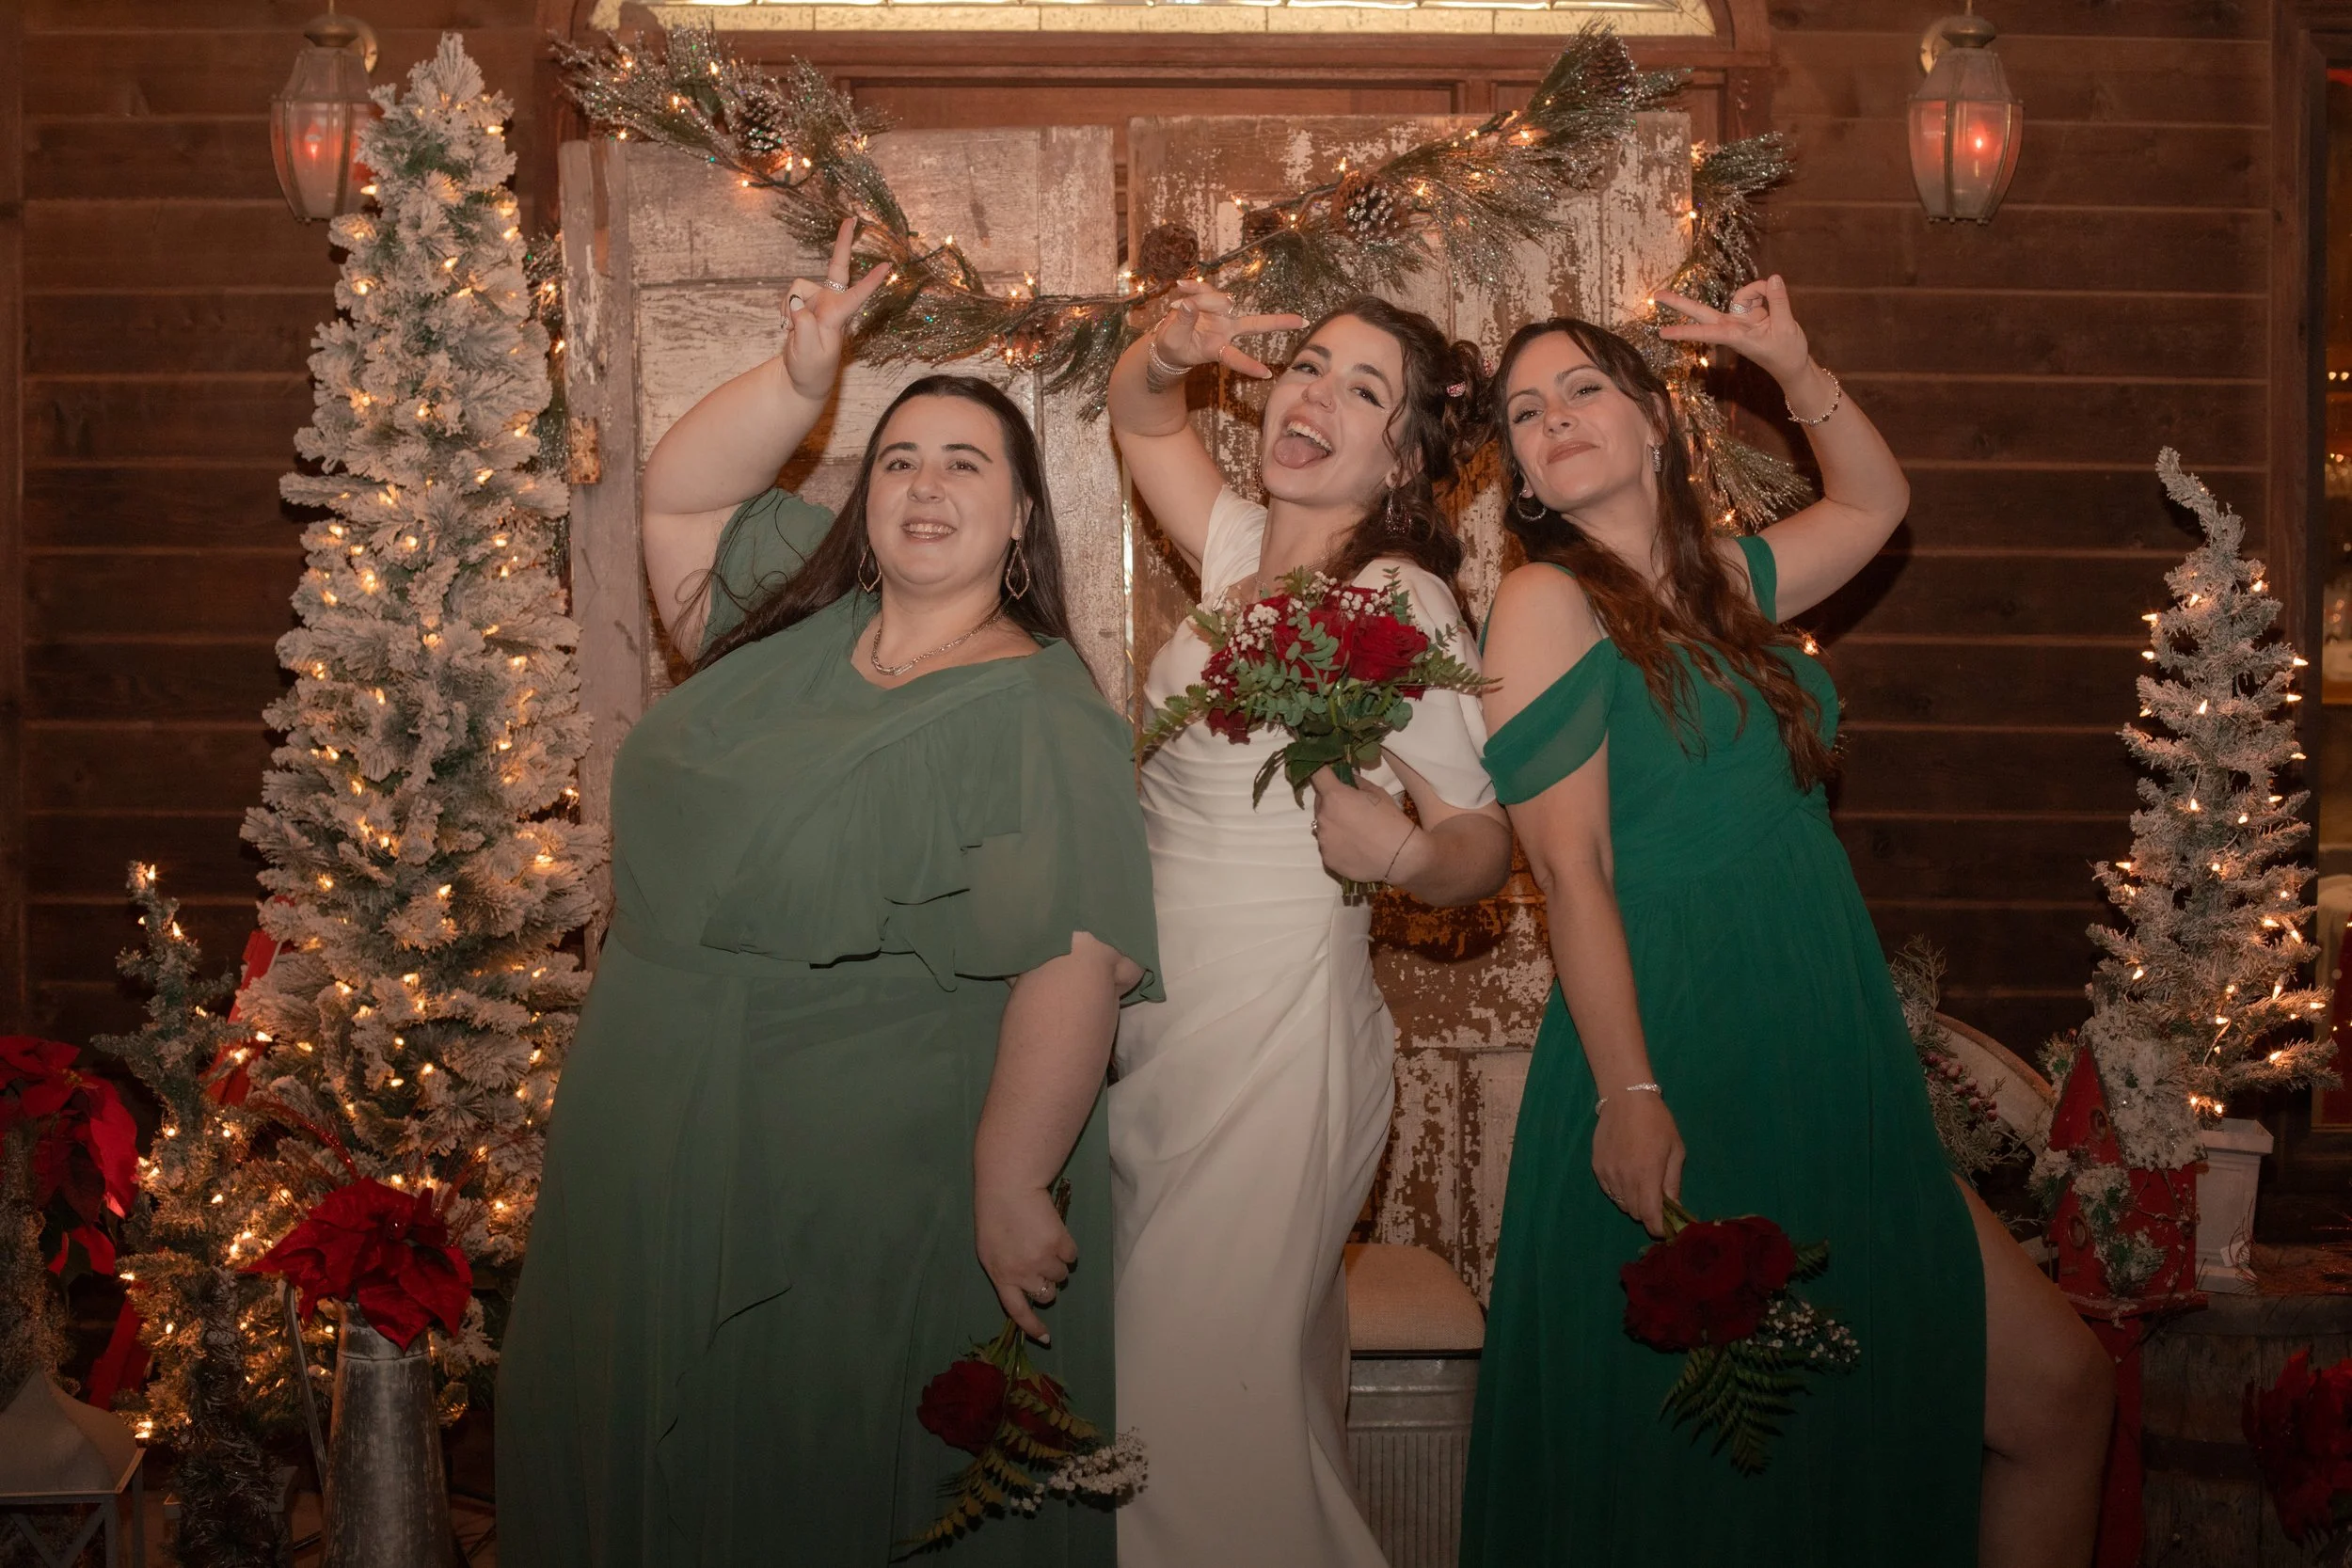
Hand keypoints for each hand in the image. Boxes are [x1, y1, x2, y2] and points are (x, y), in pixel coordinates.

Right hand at [780, 215, 892, 401]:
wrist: (802, 379)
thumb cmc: (810, 369)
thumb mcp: (806, 352)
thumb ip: (803, 327)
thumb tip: (797, 302)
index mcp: (838, 317)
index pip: (857, 296)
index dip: (871, 281)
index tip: (888, 265)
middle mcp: (831, 305)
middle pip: (837, 268)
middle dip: (843, 244)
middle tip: (851, 219)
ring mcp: (818, 303)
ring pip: (797, 287)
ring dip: (788, 305)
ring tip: (789, 329)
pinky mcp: (806, 305)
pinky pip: (790, 295)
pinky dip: (785, 309)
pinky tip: (787, 326)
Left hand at [975, 1182, 1078, 1342]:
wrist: (1009, 1186)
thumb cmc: (995, 1215)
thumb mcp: (990, 1250)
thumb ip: (1006, 1271)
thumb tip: (1027, 1288)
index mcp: (1000, 1275)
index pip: (1017, 1311)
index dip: (1032, 1326)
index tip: (1046, 1337)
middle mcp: (1021, 1273)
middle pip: (1046, 1295)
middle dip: (1047, 1284)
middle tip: (1041, 1263)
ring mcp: (1042, 1260)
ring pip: (1061, 1275)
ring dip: (1057, 1263)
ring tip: (1045, 1240)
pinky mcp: (1060, 1244)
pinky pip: (1072, 1256)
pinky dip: (1067, 1247)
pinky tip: (1053, 1231)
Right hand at [1153, 279, 1305, 381]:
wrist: (1167, 340)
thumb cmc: (1173, 347)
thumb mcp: (1173, 341)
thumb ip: (1182, 323)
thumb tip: (1190, 304)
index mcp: (1216, 348)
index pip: (1235, 358)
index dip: (1248, 366)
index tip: (1266, 375)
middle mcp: (1224, 331)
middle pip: (1255, 325)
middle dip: (1278, 323)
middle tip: (1303, 322)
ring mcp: (1220, 316)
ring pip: (1221, 301)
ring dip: (1200, 299)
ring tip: (1175, 304)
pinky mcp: (1210, 301)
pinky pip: (1204, 289)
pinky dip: (1192, 287)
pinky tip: (1180, 284)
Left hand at [1308, 768, 1416, 884]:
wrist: (1401, 858)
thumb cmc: (1392, 821)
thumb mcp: (1378, 794)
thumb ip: (1357, 783)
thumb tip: (1347, 776)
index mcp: (1335, 797)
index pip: (1317, 775)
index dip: (1320, 772)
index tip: (1325, 774)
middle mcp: (1323, 817)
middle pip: (1319, 802)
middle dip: (1331, 802)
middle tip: (1350, 809)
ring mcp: (1323, 840)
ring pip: (1323, 826)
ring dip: (1333, 824)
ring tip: (1355, 833)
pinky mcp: (1327, 859)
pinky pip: (1328, 846)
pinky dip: (1337, 844)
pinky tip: (1355, 848)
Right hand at [1593, 1091, 1684, 1237]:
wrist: (1626, 1099)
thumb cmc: (1657, 1122)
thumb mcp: (1675, 1150)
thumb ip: (1672, 1182)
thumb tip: (1674, 1208)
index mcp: (1647, 1175)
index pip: (1649, 1216)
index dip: (1657, 1228)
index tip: (1664, 1229)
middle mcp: (1624, 1178)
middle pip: (1635, 1213)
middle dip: (1648, 1213)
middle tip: (1657, 1202)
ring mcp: (1608, 1174)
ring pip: (1621, 1203)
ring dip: (1633, 1202)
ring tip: (1642, 1186)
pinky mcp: (1597, 1167)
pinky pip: (1610, 1191)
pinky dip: (1620, 1192)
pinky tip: (1627, 1176)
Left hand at [1655, 274, 1810, 389]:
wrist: (1793, 365)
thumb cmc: (1787, 353)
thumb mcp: (1786, 327)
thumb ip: (1778, 301)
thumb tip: (1772, 278)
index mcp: (1735, 336)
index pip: (1704, 332)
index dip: (1684, 332)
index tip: (1661, 334)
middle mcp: (1732, 327)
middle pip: (1701, 312)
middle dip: (1680, 303)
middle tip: (1656, 295)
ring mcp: (1739, 319)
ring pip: (1742, 294)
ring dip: (1759, 292)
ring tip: (1774, 308)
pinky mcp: (1748, 314)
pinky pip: (1755, 293)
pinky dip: (1766, 293)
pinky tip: (1773, 301)